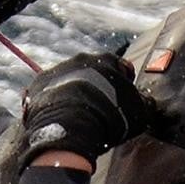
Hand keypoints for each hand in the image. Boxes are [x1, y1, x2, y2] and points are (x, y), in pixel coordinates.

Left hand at [21, 53, 152, 167]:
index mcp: (107, 60)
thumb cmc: (110, 116)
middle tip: (100, 108)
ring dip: (74, 93)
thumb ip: (144, 103)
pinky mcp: (39, 84)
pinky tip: (60, 118)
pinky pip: (49, 92)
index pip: (121, 68)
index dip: (125, 84)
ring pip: (69, 80)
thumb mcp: (139, 113)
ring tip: (78, 116)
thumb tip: (146, 102)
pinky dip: (55, 102)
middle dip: (97, 86)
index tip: (123, 100)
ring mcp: (58, 70)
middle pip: (92, 72)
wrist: (70, 124)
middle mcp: (81, 59)